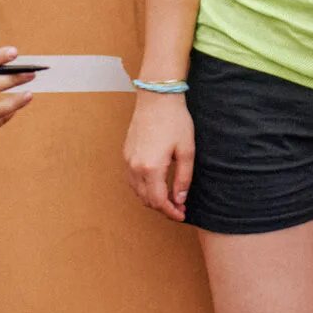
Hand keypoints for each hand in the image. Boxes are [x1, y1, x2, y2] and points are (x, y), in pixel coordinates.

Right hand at [122, 92, 194, 221]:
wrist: (157, 98)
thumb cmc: (175, 121)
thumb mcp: (186, 151)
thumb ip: (183, 178)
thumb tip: (180, 198)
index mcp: (151, 168)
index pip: (158, 202)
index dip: (171, 212)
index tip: (181, 215)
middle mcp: (135, 167)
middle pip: (146, 200)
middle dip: (162, 207)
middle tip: (179, 206)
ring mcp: (128, 160)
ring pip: (137, 191)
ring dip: (152, 198)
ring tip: (169, 196)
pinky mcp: (126, 153)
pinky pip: (132, 179)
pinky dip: (143, 187)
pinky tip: (156, 183)